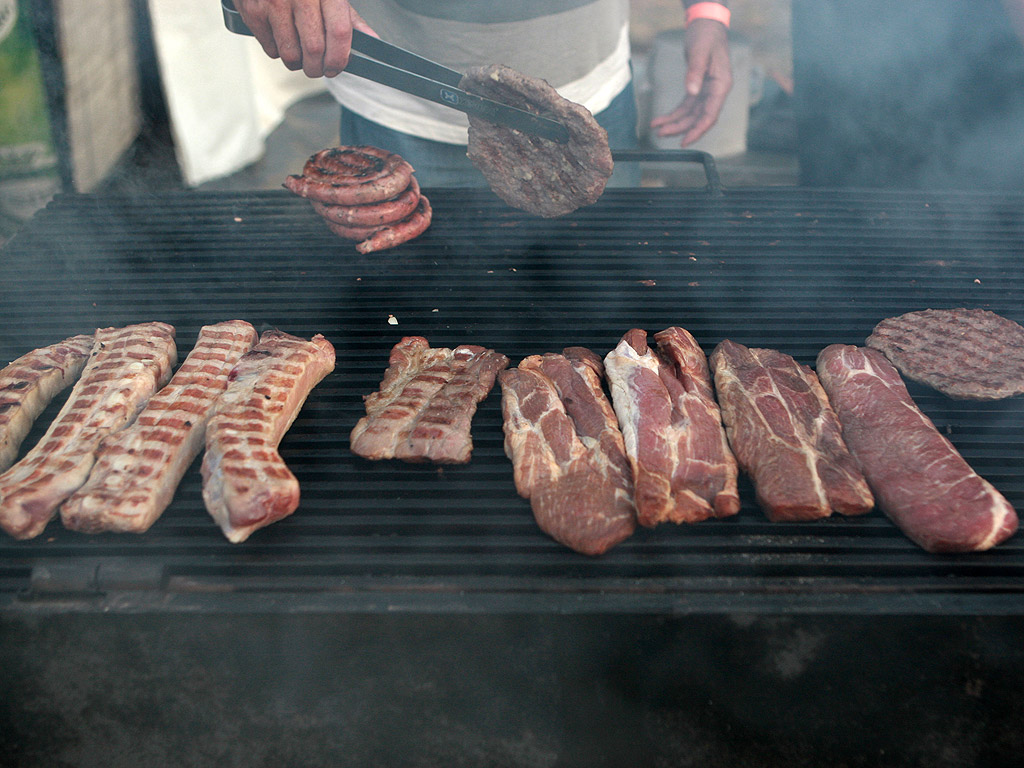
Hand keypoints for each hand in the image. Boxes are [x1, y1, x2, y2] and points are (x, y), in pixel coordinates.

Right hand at [234, 0, 376, 78]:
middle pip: (314, 49)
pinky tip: (281, 36)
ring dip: (298, 63)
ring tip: (300, 53)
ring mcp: (274, 3)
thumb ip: (349, 18)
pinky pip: (271, 49)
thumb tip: (371, 40)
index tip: (336, 67)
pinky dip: (278, 51)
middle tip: (317, 67)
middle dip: (318, 68)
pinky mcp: (254, 11)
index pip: (339, 32)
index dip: (339, 58)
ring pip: (291, 55)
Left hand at [649, 19, 731, 145]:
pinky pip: (685, 106)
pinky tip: (661, 119)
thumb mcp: (700, 52)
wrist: (706, 26)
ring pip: (691, 114)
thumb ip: (695, 72)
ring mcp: (706, 91)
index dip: (698, 130)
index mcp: (721, 86)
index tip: (684, 141)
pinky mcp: (697, 88)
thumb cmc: (706, 36)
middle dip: (680, 128)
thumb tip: (691, 92)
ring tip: (657, 128)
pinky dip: (673, 113)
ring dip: (674, 123)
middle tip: (661, 134)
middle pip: (698, 118)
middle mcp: (715, 92)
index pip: (710, 115)